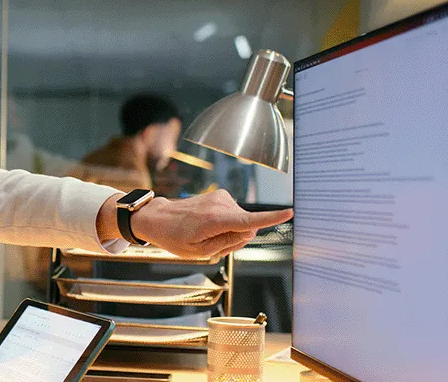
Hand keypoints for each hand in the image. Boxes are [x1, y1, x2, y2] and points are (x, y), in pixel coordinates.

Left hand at [98, 189, 292, 258]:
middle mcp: (221, 205)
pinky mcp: (222, 196)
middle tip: (210, 243)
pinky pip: (234, 216)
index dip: (271, 219)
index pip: (249, 221)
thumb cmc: (175, 238)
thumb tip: (250, 231)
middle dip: (236, 239)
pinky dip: (226, 223)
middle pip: (246, 228)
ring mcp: (221, 198)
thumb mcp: (200, 252)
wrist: (158, 218)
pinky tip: (207, 226)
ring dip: (229, 232)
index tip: (289, 213)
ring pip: (241, 222)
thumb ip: (228, 243)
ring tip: (205, 234)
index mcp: (215, 220)